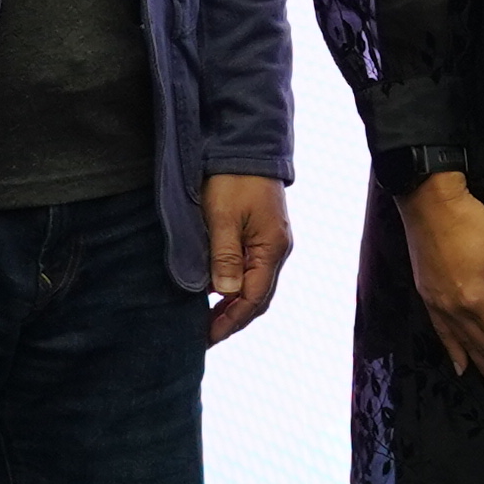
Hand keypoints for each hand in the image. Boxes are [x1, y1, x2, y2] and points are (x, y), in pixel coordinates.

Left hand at [200, 172, 292, 343]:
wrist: (249, 145)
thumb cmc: (234, 179)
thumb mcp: (224, 217)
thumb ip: (226, 257)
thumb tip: (227, 294)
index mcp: (272, 249)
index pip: (253, 298)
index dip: (231, 321)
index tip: (207, 337)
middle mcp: (278, 250)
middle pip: (259, 297)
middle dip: (234, 319)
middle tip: (206, 335)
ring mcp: (272, 242)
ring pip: (256, 285)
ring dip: (235, 304)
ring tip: (209, 319)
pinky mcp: (264, 234)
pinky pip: (253, 270)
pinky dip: (237, 286)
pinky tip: (219, 291)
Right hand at [396, 172, 483, 401]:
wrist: (427, 202)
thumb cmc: (471, 221)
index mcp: (478, 301)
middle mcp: (456, 311)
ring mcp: (439, 307)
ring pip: (466, 348)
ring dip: (483, 371)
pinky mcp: (428, 298)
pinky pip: (442, 334)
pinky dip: (453, 353)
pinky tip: (461, 368)